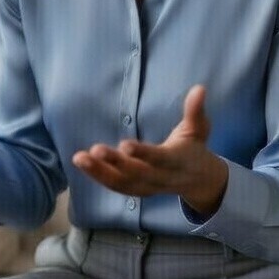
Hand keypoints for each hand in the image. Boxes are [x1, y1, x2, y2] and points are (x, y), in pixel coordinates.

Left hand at [72, 85, 227, 215]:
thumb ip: (195, 110)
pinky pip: (116, 186)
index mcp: (176, 162)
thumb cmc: (194, 147)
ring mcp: (148, 187)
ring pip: (122, 184)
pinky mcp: (137, 190)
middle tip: (95, 150)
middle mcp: (161, 178)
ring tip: (79, 158)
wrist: (199, 180)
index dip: (143, 154)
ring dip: (99, 172)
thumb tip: (200, 88)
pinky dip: (98, 176)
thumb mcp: (199, 129)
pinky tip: (82, 162)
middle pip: (136, 174)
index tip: (124, 145)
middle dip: (115, 164)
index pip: (159, 160)